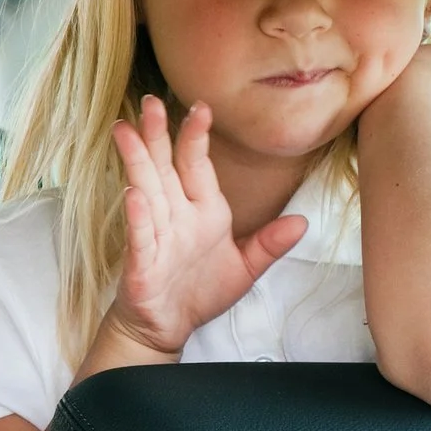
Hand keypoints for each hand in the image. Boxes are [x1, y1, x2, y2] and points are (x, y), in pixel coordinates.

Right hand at [107, 96, 307, 354]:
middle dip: (158, 135)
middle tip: (151, 102)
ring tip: (127, 132)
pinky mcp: (142, 262)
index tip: (201, 107)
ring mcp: (155, 236)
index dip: (196, 137)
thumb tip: (302, 222)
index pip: (196, 166)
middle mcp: (176, 216)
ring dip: (137, 161)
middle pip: (164, 167)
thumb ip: (269, 244)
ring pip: (145, 190)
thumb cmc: (200, 293)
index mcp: (202, 211)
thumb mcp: (245, 268)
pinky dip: (138, 216)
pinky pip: (141, 235)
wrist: (166, 328)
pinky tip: (134, 195)